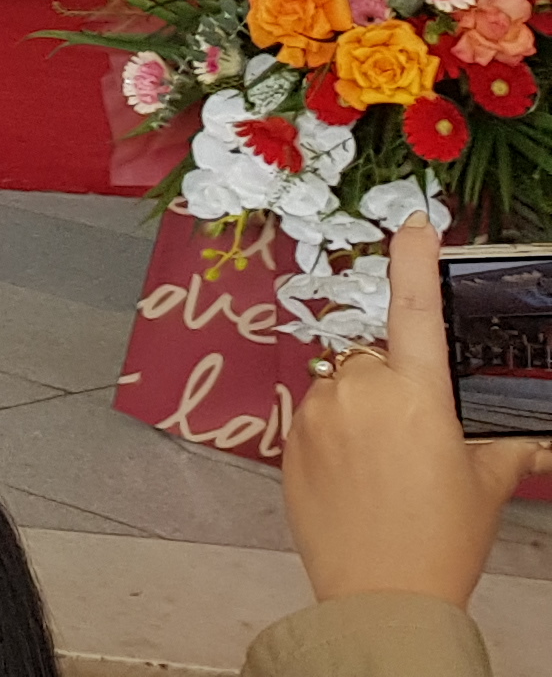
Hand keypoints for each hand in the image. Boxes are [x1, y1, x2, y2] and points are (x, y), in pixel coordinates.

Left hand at [285, 221, 538, 607]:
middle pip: (375, 356)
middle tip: (414, 438)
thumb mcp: (483, 483)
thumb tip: (531, 437)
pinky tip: (357, 476)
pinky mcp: (288, 437)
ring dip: (361, 406)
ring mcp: (318, 411)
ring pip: (342, 385)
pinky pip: (317, 415)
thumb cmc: (440, 538)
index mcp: (416, 392)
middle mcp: (361, 389)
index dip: (414, 258)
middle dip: (394, 381)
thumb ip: (503, 445)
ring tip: (384, 466)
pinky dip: (336, 432)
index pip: (415, 307)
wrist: (381, 594)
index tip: (413, 220)